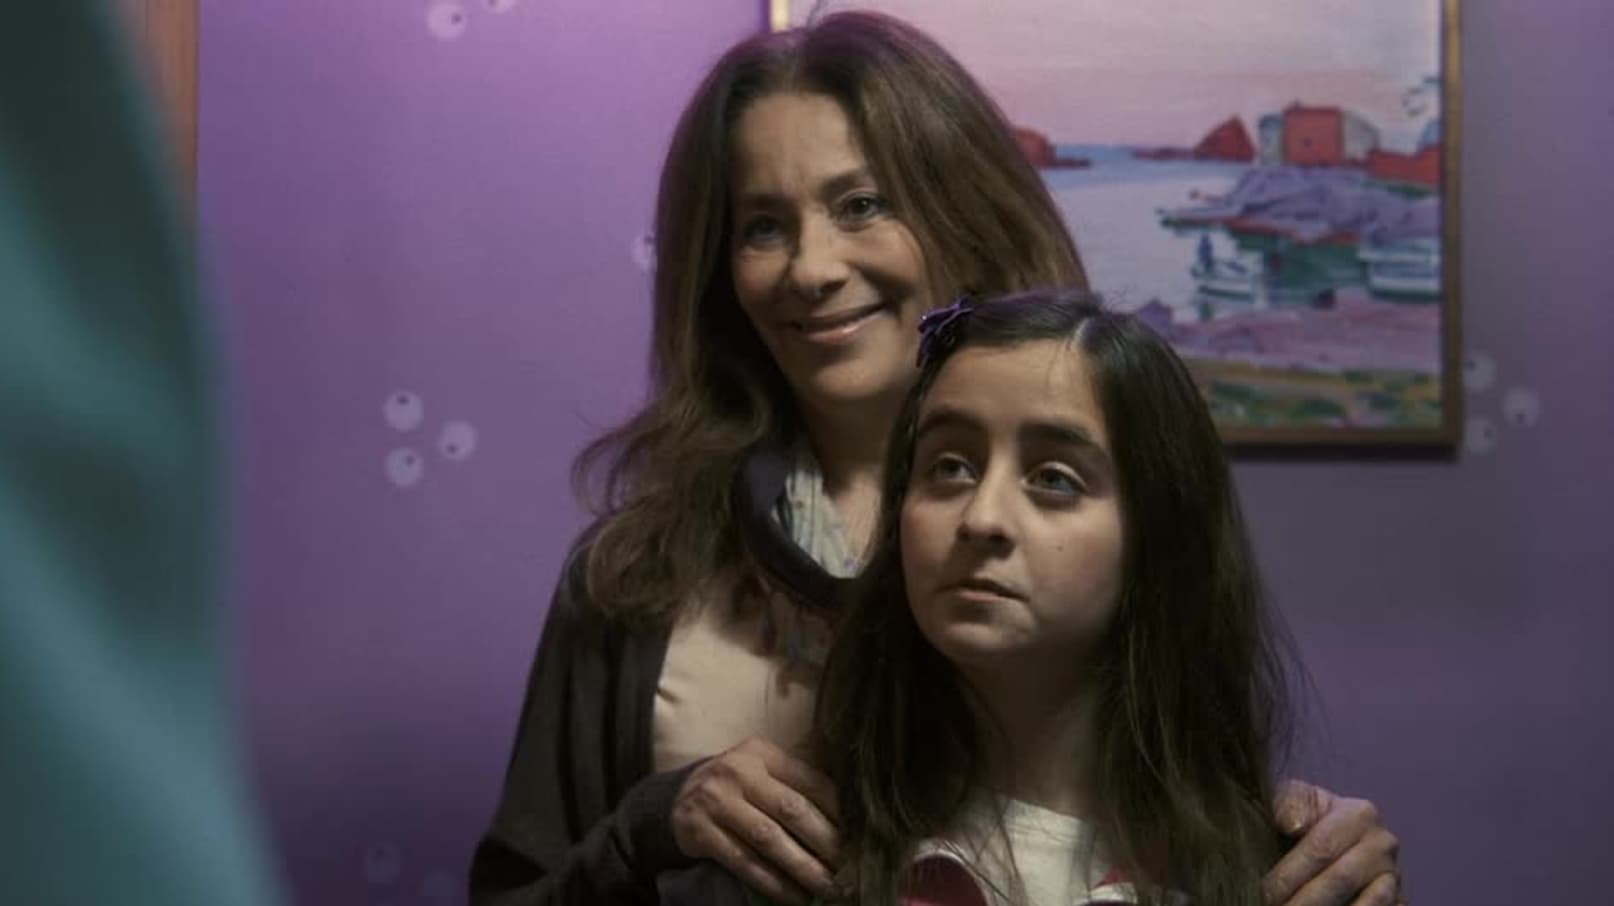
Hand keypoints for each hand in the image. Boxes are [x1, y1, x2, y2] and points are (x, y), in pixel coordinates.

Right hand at [671, 737, 840, 904]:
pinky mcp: (700, 832)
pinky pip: (744, 862)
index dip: (840, 812)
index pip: (810, 781)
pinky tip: (794, 896)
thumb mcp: (763, 773)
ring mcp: (716, 801)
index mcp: (763, 754)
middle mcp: (738, 772)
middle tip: (850, 869)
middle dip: (826, 844)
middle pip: (792, 810)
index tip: (862, 837)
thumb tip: (850, 820)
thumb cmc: (736, 788)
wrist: (676, 799)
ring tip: (828, 888)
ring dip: (803, 869)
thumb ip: (797, 786)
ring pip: (769, 840)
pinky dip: (773, 883)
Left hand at [1264, 781, 1402, 905]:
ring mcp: (1395, 878)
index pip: (1321, 849)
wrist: (1322, 842)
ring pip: (1366, 905)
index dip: (1289, 874)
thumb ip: (1287, 803)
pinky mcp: (1399, 903)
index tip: (1265, 891)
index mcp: (1361, 814)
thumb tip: (1293, 825)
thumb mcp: (1289, 800)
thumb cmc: (1299, 820)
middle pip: (1340, 880)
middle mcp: (1383, 845)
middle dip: (1302, 900)